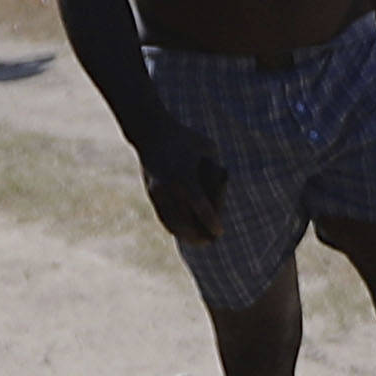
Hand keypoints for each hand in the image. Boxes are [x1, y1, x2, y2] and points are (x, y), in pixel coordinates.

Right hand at [134, 126, 228, 242]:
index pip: (200, 206)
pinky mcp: (151, 194)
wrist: (152, 133)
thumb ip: (216, 169)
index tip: (219, 232)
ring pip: (171, 222)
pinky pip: (162, 216)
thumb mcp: (207, 147)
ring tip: (199, 242)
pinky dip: (173, 227)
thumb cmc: (186, 138)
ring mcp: (158, 191)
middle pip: (184, 220)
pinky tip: (183, 234)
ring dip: (185, 235)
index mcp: (185, 175)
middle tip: (212, 241)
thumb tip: (224, 191)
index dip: (210, 222)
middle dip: (198, 234)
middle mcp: (169, 187)